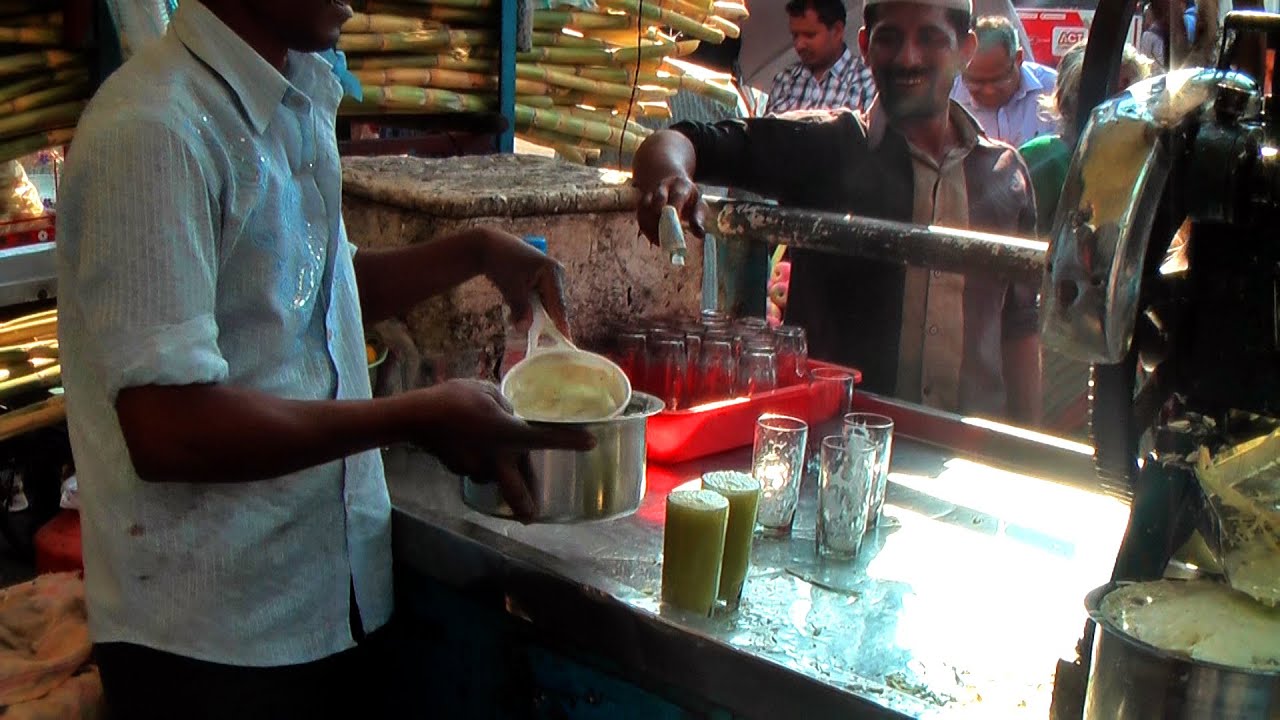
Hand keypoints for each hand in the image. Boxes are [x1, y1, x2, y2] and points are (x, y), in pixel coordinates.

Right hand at [410, 379, 594, 519]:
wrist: (415, 418)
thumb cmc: (453, 399)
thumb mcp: (486, 392)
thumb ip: (504, 406)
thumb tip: (509, 416)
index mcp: (508, 434)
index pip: (545, 439)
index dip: (570, 441)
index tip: (590, 443)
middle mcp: (496, 458)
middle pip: (516, 491)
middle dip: (525, 506)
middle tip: (531, 517)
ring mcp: (477, 468)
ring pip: (493, 474)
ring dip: (496, 468)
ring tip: (486, 447)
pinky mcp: (459, 471)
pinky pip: (475, 466)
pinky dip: (477, 459)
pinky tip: (466, 444)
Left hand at [477, 228, 571, 337]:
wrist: (488, 246)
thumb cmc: (500, 263)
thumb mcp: (511, 288)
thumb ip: (520, 309)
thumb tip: (524, 330)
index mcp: (553, 272)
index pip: (558, 305)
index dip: (561, 325)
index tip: (566, 341)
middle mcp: (556, 272)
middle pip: (555, 305)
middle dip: (546, 321)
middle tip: (544, 342)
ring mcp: (550, 273)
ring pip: (547, 302)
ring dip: (537, 314)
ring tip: (530, 328)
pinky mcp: (542, 276)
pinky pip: (541, 297)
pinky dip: (533, 306)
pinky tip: (523, 313)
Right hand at [637, 174, 707, 244]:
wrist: (674, 185)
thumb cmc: (689, 199)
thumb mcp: (698, 204)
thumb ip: (698, 218)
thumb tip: (700, 234)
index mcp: (680, 185)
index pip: (676, 197)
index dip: (675, 214)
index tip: (676, 232)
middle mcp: (663, 186)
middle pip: (658, 201)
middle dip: (661, 221)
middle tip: (667, 239)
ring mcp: (651, 192)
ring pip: (646, 208)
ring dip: (651, 226)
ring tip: (659, 241)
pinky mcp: (642, 200)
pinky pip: (640, 214)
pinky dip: (645, 227)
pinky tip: (652, 238)